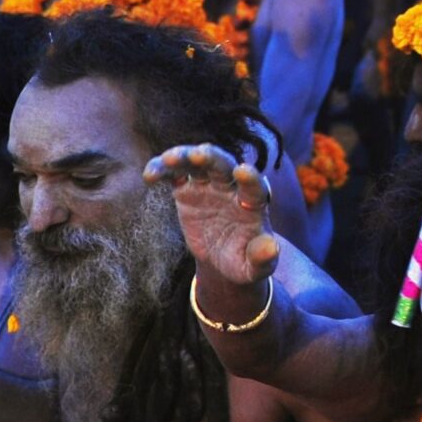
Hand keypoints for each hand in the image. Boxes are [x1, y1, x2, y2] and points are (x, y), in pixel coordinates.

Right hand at [144, 144, 280, 298]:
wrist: (223, 259)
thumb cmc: (243, 261)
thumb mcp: (255, 267)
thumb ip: (262, 257)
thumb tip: (271, 249)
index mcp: (253, 204)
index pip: (255, 187)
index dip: (250, 179)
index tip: (243, 171)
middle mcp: (232, 188)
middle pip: (224, 167)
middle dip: (213, 159)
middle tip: (200, 154)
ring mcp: (209, 186)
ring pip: (197, 165)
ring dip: (185, 157)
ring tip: (169, 159)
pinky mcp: (187, 190)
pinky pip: (175, 175)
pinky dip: (163, 170)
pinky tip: (150, 175)